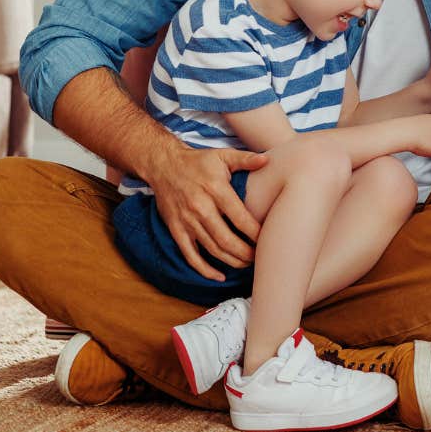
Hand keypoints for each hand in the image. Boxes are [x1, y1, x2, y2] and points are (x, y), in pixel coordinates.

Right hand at [147, 140, 267, 280]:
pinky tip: (219, 276)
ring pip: (212, 249)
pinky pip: (190, 255)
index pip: (240, 218)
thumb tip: (267, 160)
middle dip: (245, 253)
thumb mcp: (222, 156)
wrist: (164, 165)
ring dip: (231, 261)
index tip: (267, 239)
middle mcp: (201, 207)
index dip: (255, 233)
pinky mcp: (176, 229)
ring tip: (246, 264)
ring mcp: (187, 221)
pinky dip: (204, 269)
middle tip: (259, 257)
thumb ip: (245, 159)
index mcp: (215, 189)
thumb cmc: (198, 161)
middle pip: (226, 239)